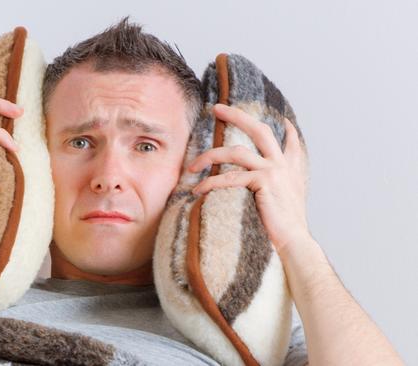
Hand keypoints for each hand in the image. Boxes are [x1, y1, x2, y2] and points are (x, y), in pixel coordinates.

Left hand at [187, 103, 309, 252]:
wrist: (295, 243)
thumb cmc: (285, 227)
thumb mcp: (288, 201)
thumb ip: (281, 187)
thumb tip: (267, 185)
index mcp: (290, 168)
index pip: (290, 141)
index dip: (286, 129)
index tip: (282, 120)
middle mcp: (283, 165)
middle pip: (259, 130)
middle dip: (236, 115)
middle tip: (216, 107)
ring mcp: (274, 171)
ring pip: (236, 152)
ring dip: (210, 156)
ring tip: (192, 165)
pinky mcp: (263, 183)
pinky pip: (230, 178)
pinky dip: (210, 183)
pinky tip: (198, 190)